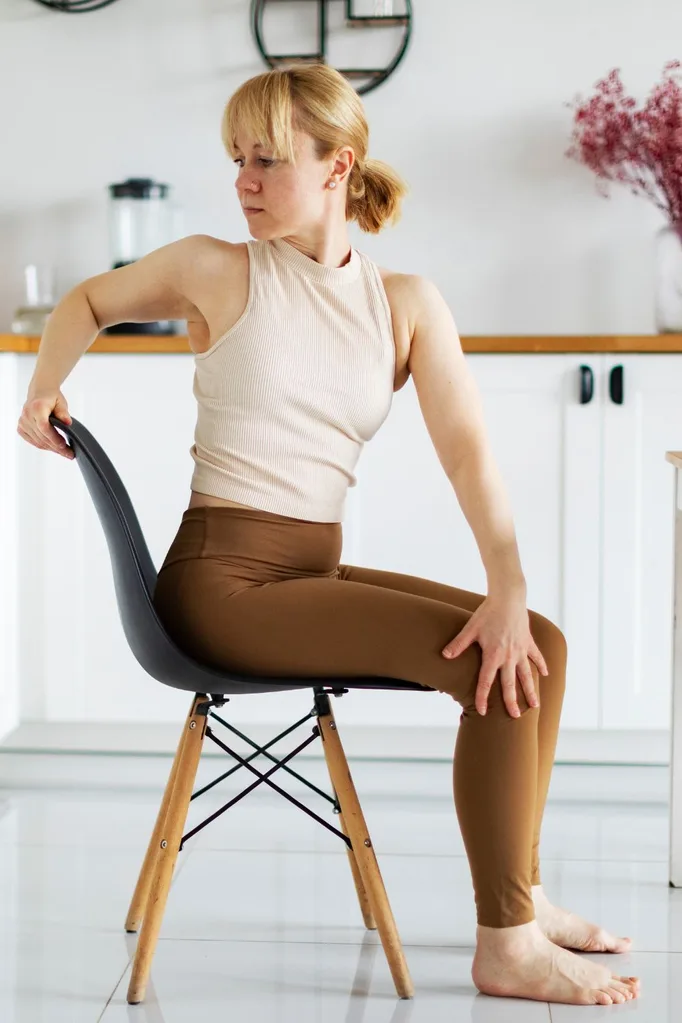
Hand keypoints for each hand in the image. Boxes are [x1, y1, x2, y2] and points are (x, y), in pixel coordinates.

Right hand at [17, 389, 73, 459]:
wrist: (40, 392)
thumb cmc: (52, 398)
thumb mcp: (61, 402)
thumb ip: (63, 413)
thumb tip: (68, 423)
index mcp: (37, 408)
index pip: (44, 427)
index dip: (54, 438)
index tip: (64, 445)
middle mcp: (27, 415)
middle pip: (42, 437)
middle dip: (57, 448)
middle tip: (70, 454)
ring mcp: (22, 422)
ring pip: (38, 441)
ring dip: (51, 449)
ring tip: (64, 453)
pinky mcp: (21, 428)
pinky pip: (32, 441)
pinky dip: (43, 446)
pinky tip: (53, 448)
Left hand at [441, 596, 548, 716]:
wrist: (508, 597)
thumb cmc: (488, 612)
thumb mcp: (470, 629)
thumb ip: (458, 644)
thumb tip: (444, 655)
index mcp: (493, 655)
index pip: (486, 682)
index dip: (483, 697)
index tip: (483, 711)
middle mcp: (509, 656)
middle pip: (510, 684)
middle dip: (512, 702)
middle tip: (515, 717)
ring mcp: (521, 650)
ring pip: (526, 675)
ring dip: (530, 690)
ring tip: (535, 705)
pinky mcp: (528, 642)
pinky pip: (536, 656)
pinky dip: (541, 665)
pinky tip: (545, 674)